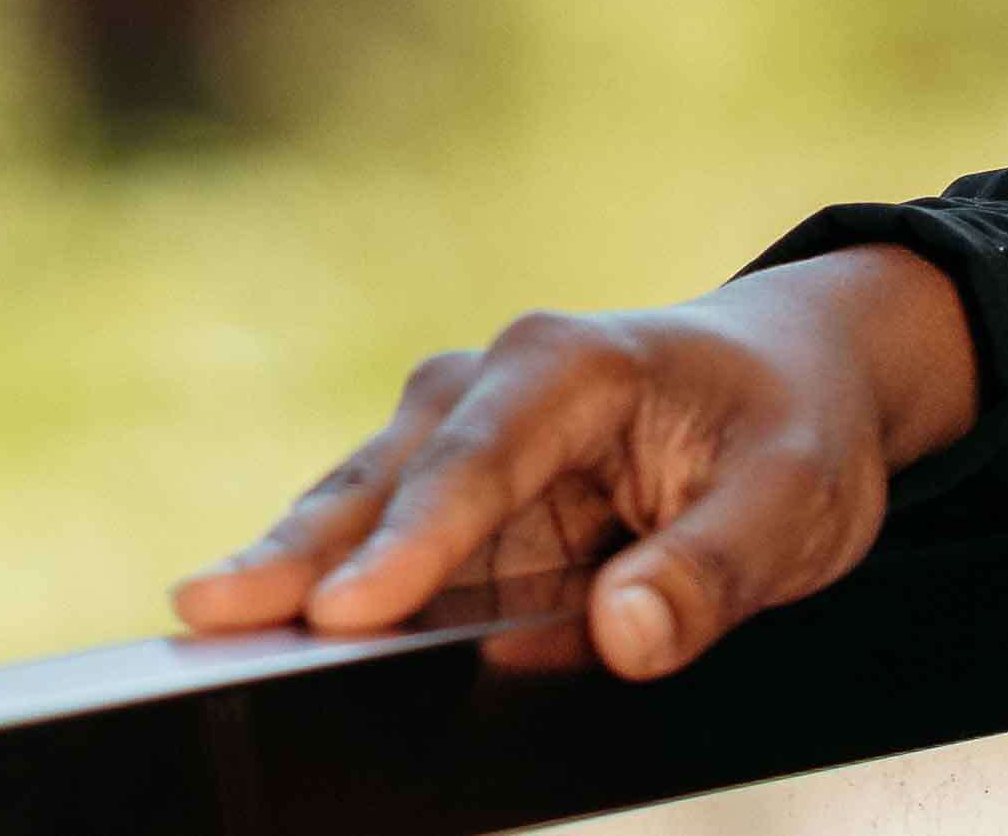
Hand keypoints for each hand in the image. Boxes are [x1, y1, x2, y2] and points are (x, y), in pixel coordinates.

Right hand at [170, 247, 982, 682]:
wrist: (801, 380)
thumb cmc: (795, 423)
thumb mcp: (795, 497)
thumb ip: (713, 568)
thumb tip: (623, 633)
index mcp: (569, 364)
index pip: (478, 461)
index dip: (413, 542)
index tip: (347, 609)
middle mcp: (489, 389)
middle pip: (383, 483)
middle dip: (297, 550)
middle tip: (210, 611)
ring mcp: (459, 448)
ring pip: (358, 518)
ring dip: (286, 573)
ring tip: (206, 634)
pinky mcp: (454, 513)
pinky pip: (380, 558)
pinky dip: (324, 596)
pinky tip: (265, 644)